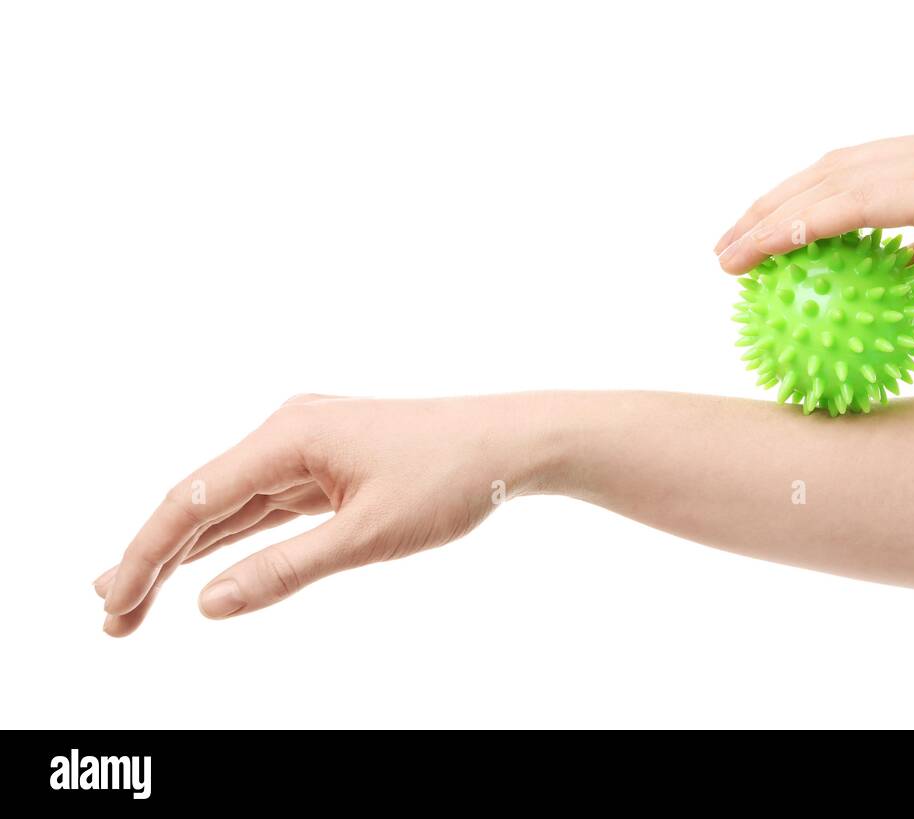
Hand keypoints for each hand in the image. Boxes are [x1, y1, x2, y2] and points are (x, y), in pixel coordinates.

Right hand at [95, 394, 550, 635]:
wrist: (513, 442)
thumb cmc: (451, 479)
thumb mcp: (367, 536)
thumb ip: (286, 569)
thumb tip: (209, 604)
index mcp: (289, 436)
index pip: (193, 499)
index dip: (146, 554)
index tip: (114, 602)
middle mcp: (288, 432)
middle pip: (201, 499)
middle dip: (153, 558)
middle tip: (113, 618)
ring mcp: (308, 445)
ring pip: (230, 503)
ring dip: (185, 550)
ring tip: (136, 597)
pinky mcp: (329, 462)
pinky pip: (265, 502)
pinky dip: (230, 536)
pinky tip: (200, 561)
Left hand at [714, 113, 913, 282]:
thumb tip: (903, 275)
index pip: (863, 173)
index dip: (810, 201)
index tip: (773, 239)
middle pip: (831, 169)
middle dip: (772, 205)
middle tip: (729, 246)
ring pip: (830, 181)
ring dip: (771, 217)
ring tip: (729, 257)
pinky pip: (856, 202)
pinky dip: (805, 224)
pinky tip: (769, 251)